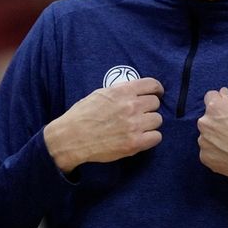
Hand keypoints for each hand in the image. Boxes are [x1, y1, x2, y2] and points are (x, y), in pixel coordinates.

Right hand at [44, 77, 163, 171]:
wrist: (70, 137)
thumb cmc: (82, 115)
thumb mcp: (100, 93)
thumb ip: (121, 91)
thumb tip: (137, 91)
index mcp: (122, 91)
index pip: (152, 84)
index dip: (156, 89)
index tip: (156, 93)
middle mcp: (130, 106)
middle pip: (155, 103)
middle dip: (149, 108)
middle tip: (140, 114)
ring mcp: (134, 125)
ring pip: (157, 120)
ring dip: (150, 123)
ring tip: (138, 127)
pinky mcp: (134, 143)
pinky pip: (156, 137)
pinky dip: (150, 138)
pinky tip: (141, 137)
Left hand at [197, 87, 227, 178]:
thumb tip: (223, 94)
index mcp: (215, 107)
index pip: (210, 97)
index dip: (220, 100)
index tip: (226, 106)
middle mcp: (205, 123)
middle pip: (208, 119)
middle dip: (217, 121)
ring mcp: (204, 142)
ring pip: (207, 136)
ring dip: (216, 138)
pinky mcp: (206, 158)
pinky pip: (209, 152)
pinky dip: (217, 152)